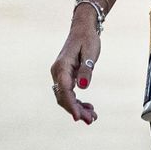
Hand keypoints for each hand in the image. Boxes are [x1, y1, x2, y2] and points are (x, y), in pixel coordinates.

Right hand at [49, 10, 100, 124]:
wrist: (83, 29)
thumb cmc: (88, 39)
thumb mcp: (91, 52)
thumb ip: (87, 69)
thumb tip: (83, 86)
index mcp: (62, 67)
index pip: (65, 90)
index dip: (71, 105)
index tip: (78, 117)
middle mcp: (57, 72)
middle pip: (64, 97)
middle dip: (76, 110)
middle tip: (92, 120)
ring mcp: (60, 75)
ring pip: (65, 97)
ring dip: (78, 108)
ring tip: (92, 117)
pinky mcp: (65, 76)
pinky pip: (68, 93)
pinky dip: (77, 102)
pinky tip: (89, 108)